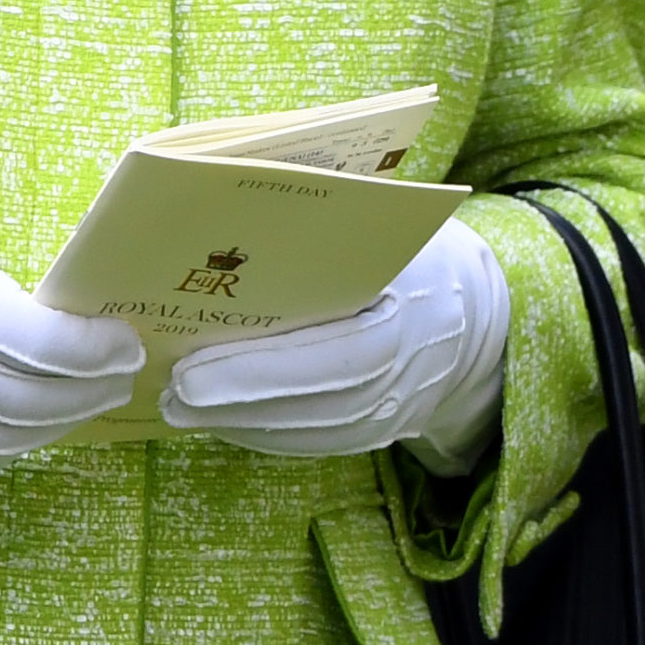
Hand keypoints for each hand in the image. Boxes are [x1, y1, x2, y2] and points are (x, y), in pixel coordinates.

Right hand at [0, 194, 143, 481]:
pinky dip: (7, 448)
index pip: (39, 346)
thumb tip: (58, 327)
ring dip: (56, 425)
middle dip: (88, 390)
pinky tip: (32, 426)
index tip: (126, 341)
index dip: (94, 351)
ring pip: (2, 441)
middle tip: (121, 373)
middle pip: (30, 401)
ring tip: (87, 400)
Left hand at [158, 221, 508, 469]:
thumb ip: (324, 220)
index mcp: (414, 302)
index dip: (265, 369)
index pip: (340, 352)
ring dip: (243, 420)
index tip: (193, 368)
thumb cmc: (405, 246)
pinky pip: (319, 439)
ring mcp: (398, 408)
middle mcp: (411, 367)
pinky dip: (266, 431)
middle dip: (239, 397)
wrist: (471, 310)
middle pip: (320, 397)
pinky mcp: (383, 430)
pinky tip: (220, 418)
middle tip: (173, 390)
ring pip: (315, 427)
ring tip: (179, 404)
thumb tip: (233, 204)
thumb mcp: (379, 222)